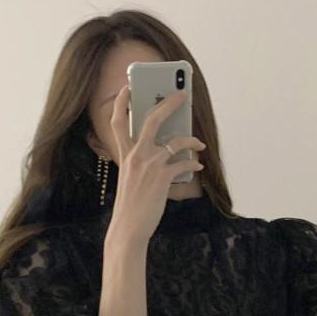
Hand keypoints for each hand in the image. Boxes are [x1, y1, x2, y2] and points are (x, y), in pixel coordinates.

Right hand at [106, 81, 205, 246]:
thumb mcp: (129, 176)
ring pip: (176, 141)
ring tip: (200, 142)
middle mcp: (136, 155)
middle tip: (181, 95)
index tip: (127, 87)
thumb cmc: (130, 204)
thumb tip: (164, 145)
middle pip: (152, 119)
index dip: (121, 102)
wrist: (128, 228)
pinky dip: (194, 162)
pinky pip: (184, 162)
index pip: (117, 122)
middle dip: (168, 104)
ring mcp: (150, 165)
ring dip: (192, 139)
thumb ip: (140, 159)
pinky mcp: (163, 177)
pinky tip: (198, 165)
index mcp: (124, 154)